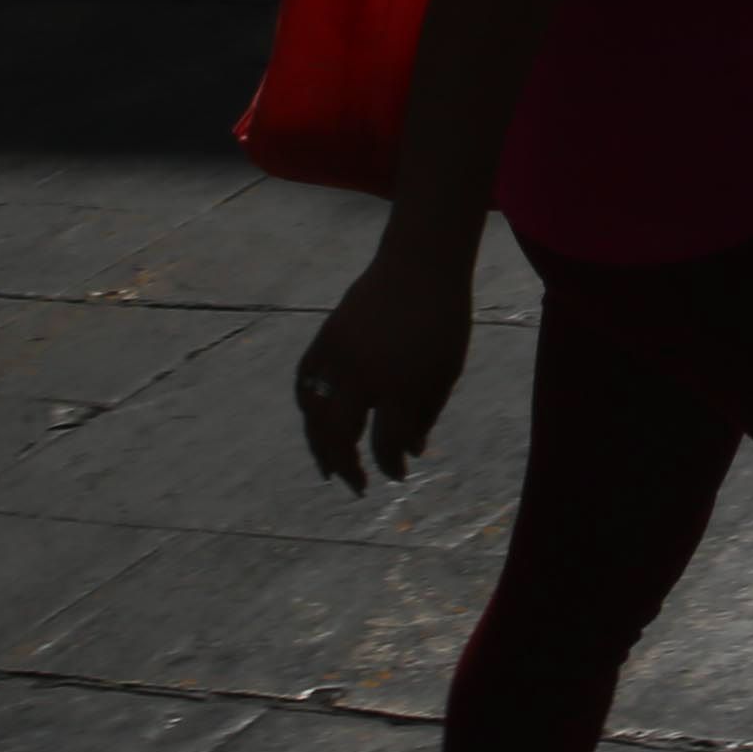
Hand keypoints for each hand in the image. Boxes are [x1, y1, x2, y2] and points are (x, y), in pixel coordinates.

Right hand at [297, 238, 469, 491]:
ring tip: (328, 468)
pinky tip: (317, 424)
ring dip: (319, 445)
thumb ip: (427, 413)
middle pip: (341, 436)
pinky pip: (305, 381)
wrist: (420, 266)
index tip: (398, 476)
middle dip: (348, 467)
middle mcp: (365, 376)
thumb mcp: (446, 371)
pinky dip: (308, 406)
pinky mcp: (325, 339)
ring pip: (316, 413)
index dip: (391, 466)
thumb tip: (412, 452)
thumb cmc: (443, 322)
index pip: (387, 444)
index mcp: (402, 386)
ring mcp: (339, 356)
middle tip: (358, 485)